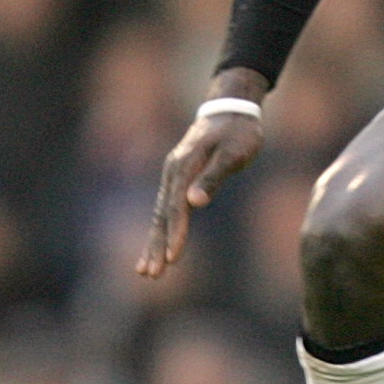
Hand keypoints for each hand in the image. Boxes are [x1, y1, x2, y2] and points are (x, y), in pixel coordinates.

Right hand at [138, 70, 269, 276]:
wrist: (231, 109)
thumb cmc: (238, 132)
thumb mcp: (233, 152)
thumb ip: (214, 176)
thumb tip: (195, 203)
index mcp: (184, 165)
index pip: (176, 206)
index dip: (175, 233)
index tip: (173, 258)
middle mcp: (172, 171)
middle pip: (160, 214)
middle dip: (156, 246)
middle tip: (151, 274)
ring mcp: (172, 175)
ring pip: (159, 214)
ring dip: (153, 243)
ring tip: (145, 271)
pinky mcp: (177, 179)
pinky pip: (164, 209)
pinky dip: (158, 230)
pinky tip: (155, 248)